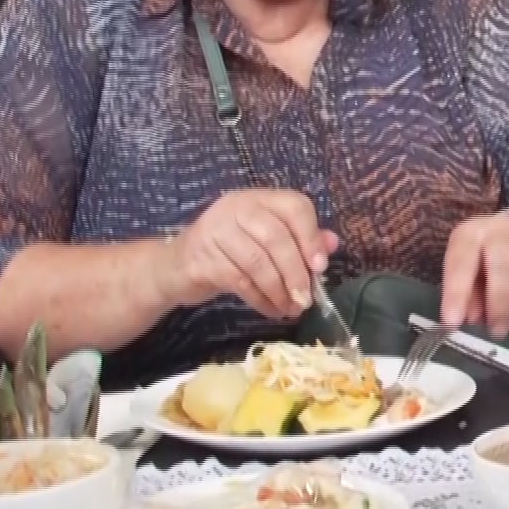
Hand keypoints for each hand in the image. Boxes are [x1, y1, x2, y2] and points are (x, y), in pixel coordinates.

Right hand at [163, 189, 338, 319]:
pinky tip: (271, 310)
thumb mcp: (265, 240)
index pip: (294, 206)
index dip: (311, 236)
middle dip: (296, 272)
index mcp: (259, 199)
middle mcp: (236, 208)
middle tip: (306, 298)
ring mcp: (215, 231)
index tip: (320, 266)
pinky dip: (260, 299)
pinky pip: (239, 281)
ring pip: (257, 262)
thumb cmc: (230, 252)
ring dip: (279, 290)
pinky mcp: (201, 258)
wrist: (176, 266)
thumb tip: (332, 243)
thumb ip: (299, 238)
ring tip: (291, 309)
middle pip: (276, 237)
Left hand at [440, 210, 508, 338]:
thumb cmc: (485, 258)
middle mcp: (501, 230)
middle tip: (495, 332)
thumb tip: (471, 319)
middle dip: (498, 304)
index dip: (456, 294)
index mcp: (471, 235)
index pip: (461, 263)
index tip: (452, 323)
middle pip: (502, 267)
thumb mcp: (467, 272)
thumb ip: (468, 296)